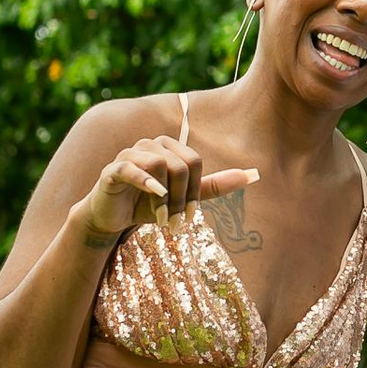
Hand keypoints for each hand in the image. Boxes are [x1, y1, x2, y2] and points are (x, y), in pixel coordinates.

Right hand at [82, 135, 256, 240]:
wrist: (112, 217)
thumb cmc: (148, 205)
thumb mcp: (184, 198)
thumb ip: (215, 186)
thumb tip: (254, 174)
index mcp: (168, 147)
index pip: (194, 162)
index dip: (196, 190)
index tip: (188, 216)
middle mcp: (150, 145)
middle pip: (181, 164)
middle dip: (182, 198)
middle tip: (176, 223)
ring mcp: (130, 154)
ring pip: (160, 165)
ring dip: (165, 199)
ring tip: (162, 220)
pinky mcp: (113, 168)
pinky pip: (131, 167)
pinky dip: (146, 181)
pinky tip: (155, 195)